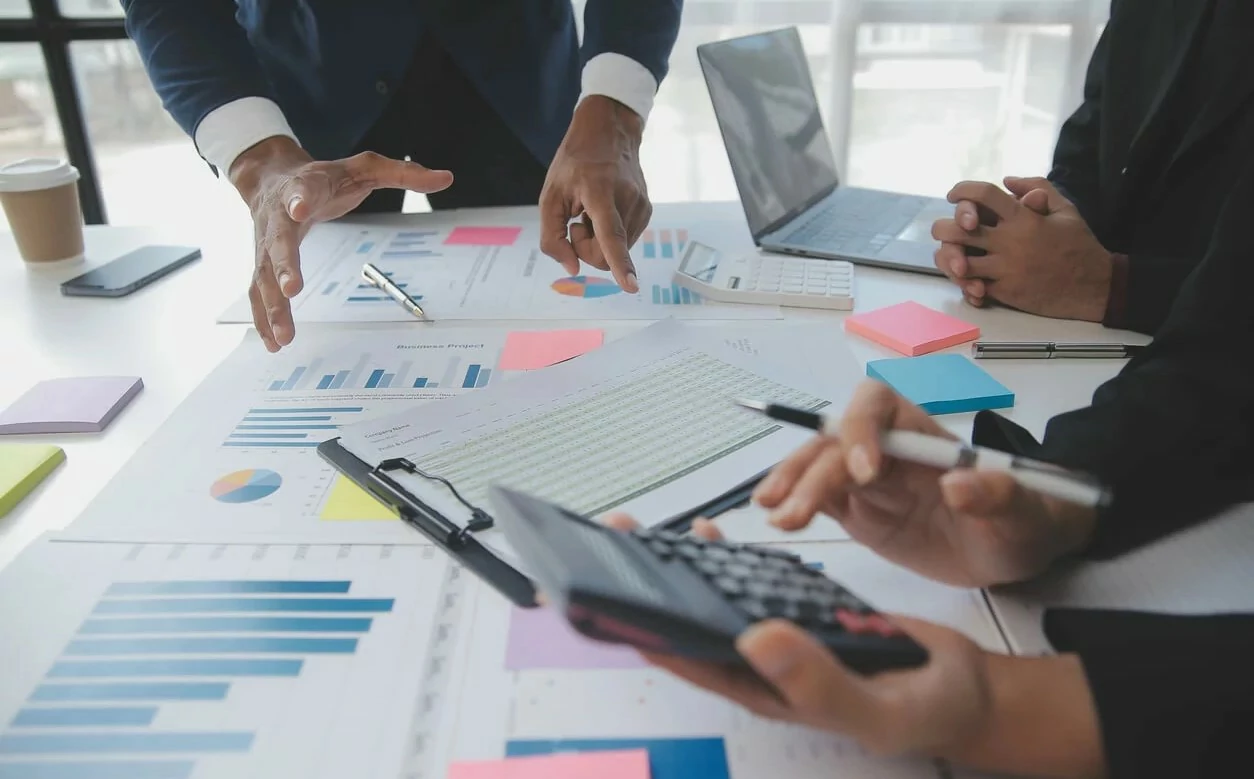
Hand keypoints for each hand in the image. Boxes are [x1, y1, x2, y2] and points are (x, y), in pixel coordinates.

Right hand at [229, 137, 453, 351]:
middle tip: (292, 289)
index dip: (300, 198)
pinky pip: (258, 291)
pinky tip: (272, 343)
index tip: (299, 208)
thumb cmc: (326, 176)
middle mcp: (278, 216)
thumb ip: (403, 173)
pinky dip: (263, 317)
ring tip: (284, 337)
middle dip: (283, 265)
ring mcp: (266, 242)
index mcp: (305, 187)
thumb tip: (446, 178)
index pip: (303, 191)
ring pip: (264, 275)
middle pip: (277, 241)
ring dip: (272, 306)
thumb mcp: (366, 167)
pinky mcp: (262, 261)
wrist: (272, 175)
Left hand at [540, 96, 649, 292]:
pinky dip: (610, 234)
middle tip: (578, 222)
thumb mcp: (550, 195)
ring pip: (617, 250)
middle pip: (607, 254)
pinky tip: (605, 210)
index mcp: (601, 192)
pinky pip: (625, 240)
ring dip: (598, 240)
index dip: (620, 264)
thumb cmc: (575, 163)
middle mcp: (628, 200)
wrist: (609, 132)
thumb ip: (552, 236)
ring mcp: (642, 206)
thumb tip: (572, 269)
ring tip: (593, 211)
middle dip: (587, 249)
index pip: (611, 235)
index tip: (631, 286)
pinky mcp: (647, 211)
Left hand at [599, 514, 1103, 777]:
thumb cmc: (922, 710)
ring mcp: (777, 637)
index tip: (598, 595)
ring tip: (637, 532)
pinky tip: (708, 536)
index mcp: (765, 691)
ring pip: (712, 601)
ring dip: (675, 569)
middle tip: (608, 542)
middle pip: (688, 624)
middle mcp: (760, 664)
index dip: (640, 630)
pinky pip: (747, 583)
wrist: (964, 693)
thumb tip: (754, 639)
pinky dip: (726, 558)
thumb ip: (817, 681)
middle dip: (644, 588)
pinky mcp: (797, 612)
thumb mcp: (875, 706)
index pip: (687, 658)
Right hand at [754, 381, 1096, 587]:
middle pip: (835, 443)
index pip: (878, 408)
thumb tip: (959, 484)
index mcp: (923, 432)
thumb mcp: (1025, 511)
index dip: (862, 431)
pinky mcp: (859, 512)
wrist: (1015, 550)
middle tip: (794, 511)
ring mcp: (869, 481)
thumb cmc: (1024, 518)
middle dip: (812, 472)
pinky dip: (796, 505)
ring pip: (818, 469)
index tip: (865, 472)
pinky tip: (779, 519)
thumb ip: (999, 494)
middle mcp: (887, 448)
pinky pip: (820, 500)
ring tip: (774, 515)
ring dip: (794, 486)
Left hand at [930, 177, 1111, 320]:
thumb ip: (1037, 188)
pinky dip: (965, 283)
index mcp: (1023, 217)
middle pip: (958, 230)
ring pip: (959, 261)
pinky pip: (972, 287)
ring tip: (951, 254)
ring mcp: (1005, 268)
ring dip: (950, 258)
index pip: (982, 195)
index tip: (953, 195)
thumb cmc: (1079, 245)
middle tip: (944, 229)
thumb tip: (1007, 179)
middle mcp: (1010, 241)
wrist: (1095, 286)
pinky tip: (967, 278)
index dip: (962, 190)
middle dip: (943, 228)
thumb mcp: (1065, 210)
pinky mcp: (1006, 292)